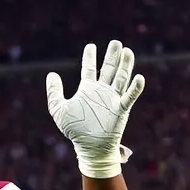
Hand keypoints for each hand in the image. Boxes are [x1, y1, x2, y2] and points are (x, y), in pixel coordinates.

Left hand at [45, 40, 144, 178]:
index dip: (90, 57)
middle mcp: (101, 91)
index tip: (91, 46)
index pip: (89, 69)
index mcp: (87, 90)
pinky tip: (138, 77)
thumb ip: (54, 92)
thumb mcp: (59, 109)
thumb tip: (51, 74)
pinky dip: (135, 88)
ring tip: (127, 51)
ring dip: (125, 65)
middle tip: (115, 43)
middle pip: (109, 69)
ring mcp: (112, 99)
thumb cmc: (74, 130)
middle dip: (112, 56)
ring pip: (121, 78)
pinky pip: (129, 96)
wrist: (88, 146)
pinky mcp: (121, 109)